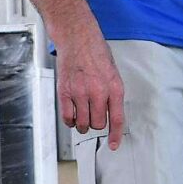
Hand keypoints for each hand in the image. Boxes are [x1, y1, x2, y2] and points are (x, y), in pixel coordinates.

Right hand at [55, 29, 124, 150]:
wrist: (77, 38)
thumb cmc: (95, 53)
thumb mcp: (113, 73)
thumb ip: (112, 95)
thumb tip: (110, 114)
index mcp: (114, 87)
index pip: (117, 119)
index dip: (115, 136)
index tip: (113, 145)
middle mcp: (98, 91)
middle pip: (98, 124)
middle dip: (97, 124)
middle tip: (94, 116)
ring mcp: (80, 92)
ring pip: (83, 123)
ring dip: (83, 124)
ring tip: (83, 115)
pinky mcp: (65, 91)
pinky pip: (68, 117)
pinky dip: (70, 120)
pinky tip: (73, 114)